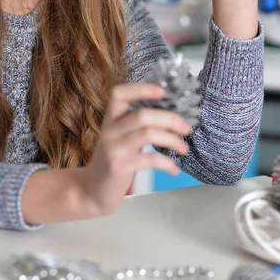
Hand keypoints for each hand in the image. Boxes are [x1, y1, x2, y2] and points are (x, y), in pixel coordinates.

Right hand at [77, 83, 190, 216]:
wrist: (93, 189)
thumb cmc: (113, 160)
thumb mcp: (119, 137)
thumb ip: (136, 124)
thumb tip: (171, 114)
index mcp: (110, 119)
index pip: (119, 94)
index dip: (141, 89)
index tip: (163, 92)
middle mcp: (109, 131)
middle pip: (142, 115)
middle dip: (170, 119)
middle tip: (186, 127)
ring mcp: (114, 149)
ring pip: (147, 134)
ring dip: (171, 139)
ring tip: (183, 148)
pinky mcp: (119, 167)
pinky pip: (149, 160)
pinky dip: (166, 163)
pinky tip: (174, 169)